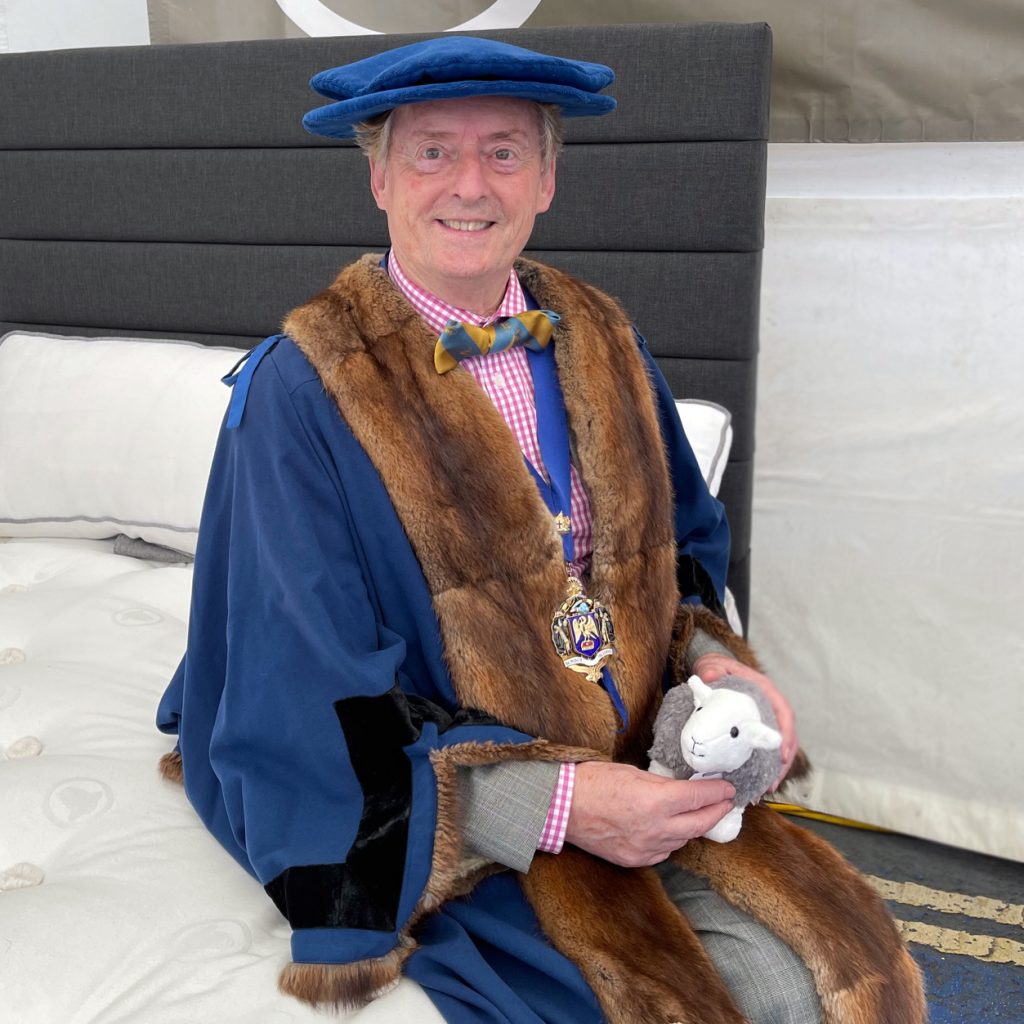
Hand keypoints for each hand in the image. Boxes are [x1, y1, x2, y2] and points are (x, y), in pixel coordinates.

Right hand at [563, 761, 734, 866]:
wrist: (561, 807)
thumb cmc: (592, 782)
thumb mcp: (632, 772)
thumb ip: (661, 784)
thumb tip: (682, 789)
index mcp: (656, 801)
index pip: (700, 797)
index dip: (718, 792)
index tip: (727, 788)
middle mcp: (656, 828)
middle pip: (700, 824)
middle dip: (717, 812)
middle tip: (726, 803)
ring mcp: (646, 848)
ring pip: (683, 840)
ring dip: (694, 826)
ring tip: (700, 814)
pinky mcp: (634, 859)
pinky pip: (664, 852)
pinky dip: (672, 840)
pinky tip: (672, 830)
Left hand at [691, 653, 796, 789]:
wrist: (713, 671)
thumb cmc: (718, 668)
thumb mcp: (715, 666)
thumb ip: (713, 669)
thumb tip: (710, 676)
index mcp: (766, 691)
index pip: (784, 713)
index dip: (787, 734)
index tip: (783, 754)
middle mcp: (770, 707)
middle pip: (786, 737)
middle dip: (783, 762)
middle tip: (773, 783)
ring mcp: (765, 720)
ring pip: (778, 748)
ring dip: (775, 770)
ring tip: (766, 789)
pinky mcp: (755, 731)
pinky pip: (765, 750)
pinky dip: (763, 767)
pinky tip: (756, 784)